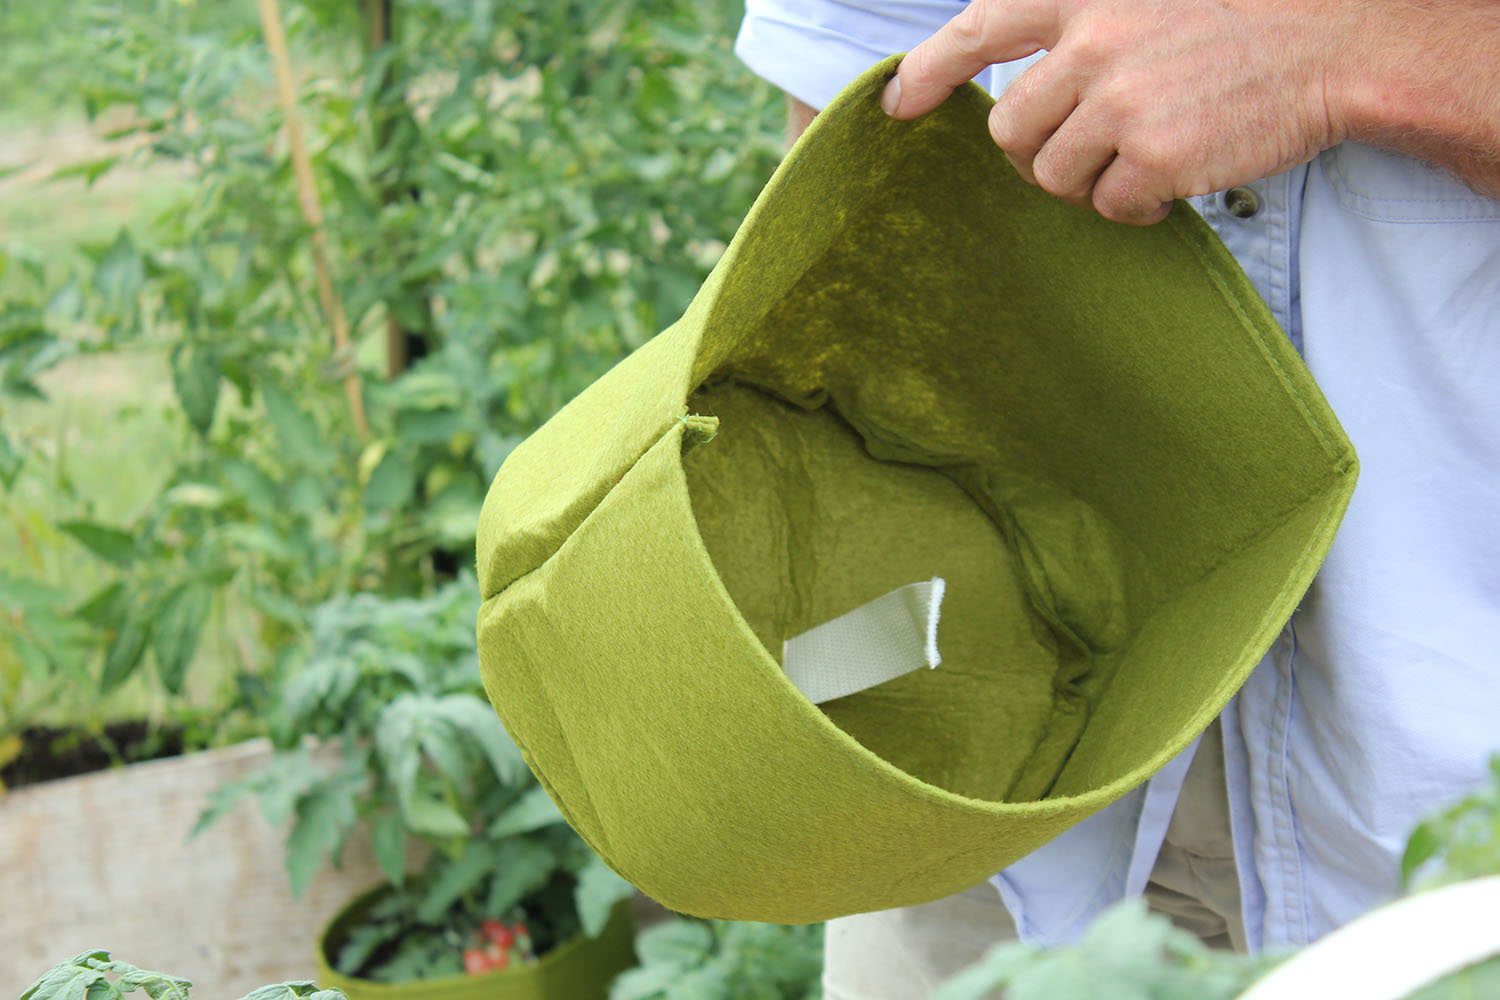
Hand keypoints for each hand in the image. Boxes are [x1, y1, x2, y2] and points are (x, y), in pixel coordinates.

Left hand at [882, 0, 1357, 223]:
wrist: (1340, 41)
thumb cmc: (1246, 18)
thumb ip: (1084, 26)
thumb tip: (1025, 83)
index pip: (977, 29)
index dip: (928, 72)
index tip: (899, 105)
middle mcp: (1091, 40)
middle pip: (1010, 129)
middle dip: (1036, 154)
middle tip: (1084, 153)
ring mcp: (1120, 99)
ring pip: (1052, 176)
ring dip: (1088, 182)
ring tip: (1144, 157)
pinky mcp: (1153, 155)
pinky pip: (1108, 206)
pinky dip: (1134, 206)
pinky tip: (1174, 180)